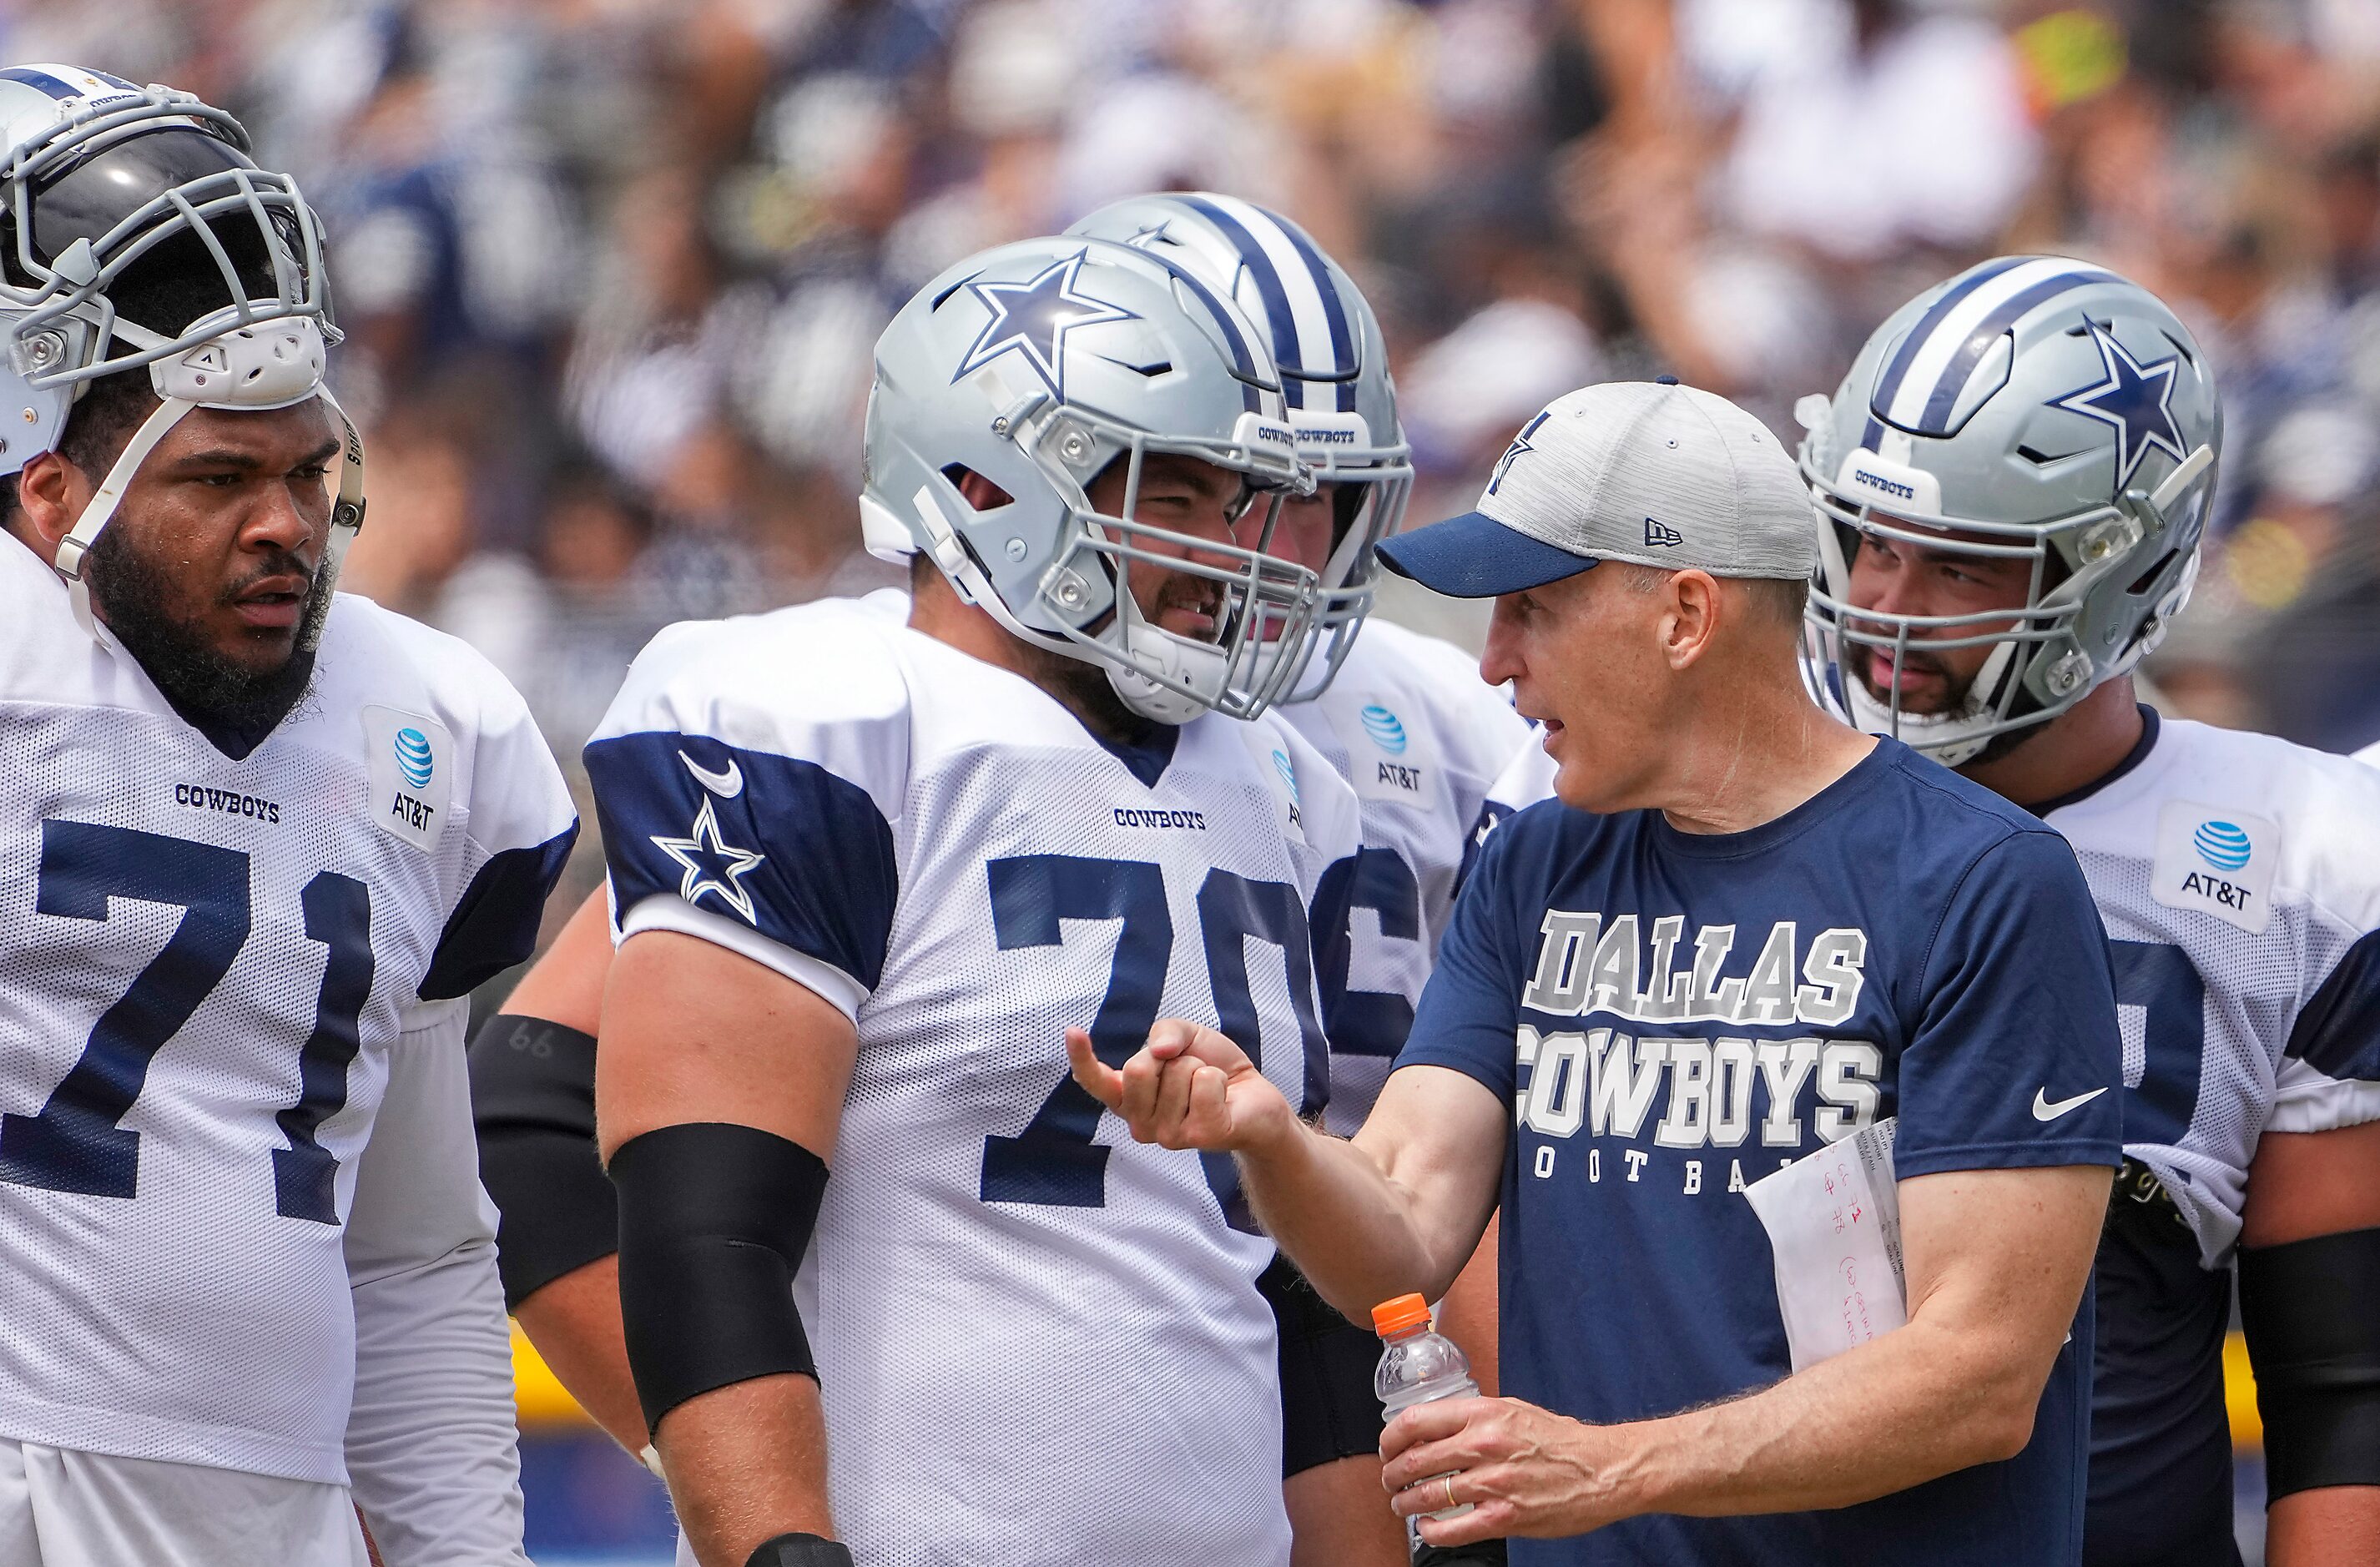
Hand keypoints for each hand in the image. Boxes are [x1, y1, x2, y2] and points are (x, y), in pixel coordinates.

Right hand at [1067, 1018, 1294, 1155]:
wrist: (1253, 1098)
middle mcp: (1140, 1124)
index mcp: (1128, 1099)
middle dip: (1170, 1057)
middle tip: (1188, 1070)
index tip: (1073, 1031)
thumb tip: (1160, 1050)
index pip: (1095, 1081)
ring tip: (1208, 1087)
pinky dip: (1219, 1078)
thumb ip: (1165, 1032)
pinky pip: (1205, 1083)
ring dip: (1201, 1068)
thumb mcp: (1185, 1036)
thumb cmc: (1211, 1068)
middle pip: (1138, 1069)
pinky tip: (1223, 1097)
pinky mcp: (1200, 1136)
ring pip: (1177, 1072)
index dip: (1082, 1057)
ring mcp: (1168, 1135)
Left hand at [1381, 1396, 1636, 1546]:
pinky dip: (1431, 1532)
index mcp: (1482, 1413)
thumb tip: (1433, 1427)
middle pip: (1414, 1460)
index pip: (1415, 1422)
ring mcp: (1493, 1483)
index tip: (1387, 1448)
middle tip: (1390, 1480)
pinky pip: (1451, 1529)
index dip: (1390, 1439)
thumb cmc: (1559, 1440)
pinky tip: (1427, 1528)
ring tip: (1402, 1504)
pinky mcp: (1505, 1516)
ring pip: (1427, 1496)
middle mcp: (1483, 1444)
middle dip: (1392, 1474)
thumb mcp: (1512, 1410)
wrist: (1603, 1469)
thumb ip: (1473, 1417)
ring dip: (1405, 1503)